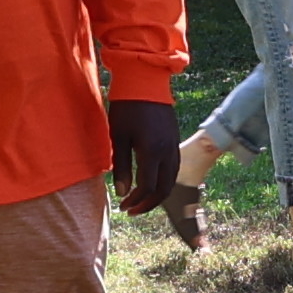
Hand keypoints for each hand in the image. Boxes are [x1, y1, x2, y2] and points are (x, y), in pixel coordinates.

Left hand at [109, 96, 186, 213]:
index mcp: (152, 151)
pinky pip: (174, 169)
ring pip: (172, 181)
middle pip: (163, 189)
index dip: (135, 200)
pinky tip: (152, 183)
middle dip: (148, 204)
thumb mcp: (118, 137)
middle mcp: (167, 152)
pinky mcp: (174, 141)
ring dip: (157, 195)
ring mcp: (174, 146)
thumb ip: (121, 167)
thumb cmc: (127, 108)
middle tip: (131, 210)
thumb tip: (122, 192)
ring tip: (141, 201)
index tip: (122, 206)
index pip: (147, 187)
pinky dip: (164, 182)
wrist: (145, 83)